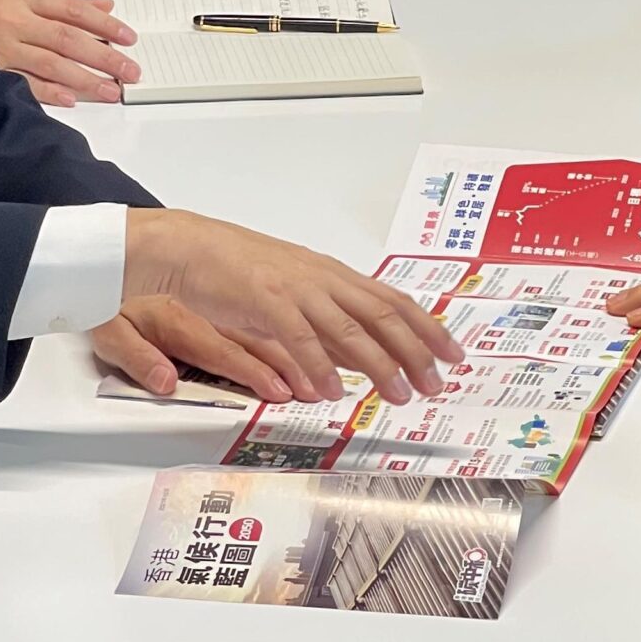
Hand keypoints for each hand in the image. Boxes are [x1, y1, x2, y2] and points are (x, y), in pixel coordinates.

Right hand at [0, 0, 136, 107]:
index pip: (73, 11)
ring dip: (84, 79)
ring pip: (50, 63)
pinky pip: (23, 83)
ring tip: (110, 90)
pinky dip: (48, 92)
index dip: (104, 25)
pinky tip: (71, 99)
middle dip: (103, 57)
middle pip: (67, 39)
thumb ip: (63, 4)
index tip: (129, 38)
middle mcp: (13, 20)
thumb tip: (105, 7)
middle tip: (129, 71)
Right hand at [121, 209, 465, 404]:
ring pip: (350, 328)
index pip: (393, 301)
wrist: (189, 247)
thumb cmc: (238, 269)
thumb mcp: (294, 293)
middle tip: (437, 383)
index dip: (427, 328)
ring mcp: (297, 288)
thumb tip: (356, 357)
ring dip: (379, 364)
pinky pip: (299, 337)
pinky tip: (332, 391)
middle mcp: (323, 279)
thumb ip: (326, 323)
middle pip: (383, 315)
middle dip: (417, 350)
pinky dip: (318, 365)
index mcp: (333, 275)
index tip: (452, 353)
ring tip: (399, 394)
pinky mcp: (265, 300)